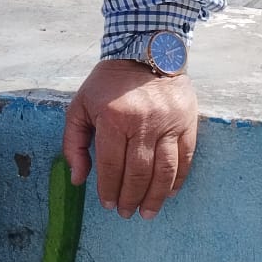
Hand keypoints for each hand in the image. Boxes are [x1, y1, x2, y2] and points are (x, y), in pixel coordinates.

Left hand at [61, 59, 198, 219]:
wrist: (147, 49)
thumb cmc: (109, 81)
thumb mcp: (80, 105)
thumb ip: (74, 143)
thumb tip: (78, 178)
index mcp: (114, 119)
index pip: (111, 166)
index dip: (109, 190)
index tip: (108, 204)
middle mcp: (143, 122)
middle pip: (138, 173)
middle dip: (131, 199)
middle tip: (127, 213)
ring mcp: (168, 122)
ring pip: (164, 171)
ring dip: (155, 197)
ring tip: (148, 212)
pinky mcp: (187, 121)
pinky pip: (185, 158)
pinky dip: (177, 180)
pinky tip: (168, 193)